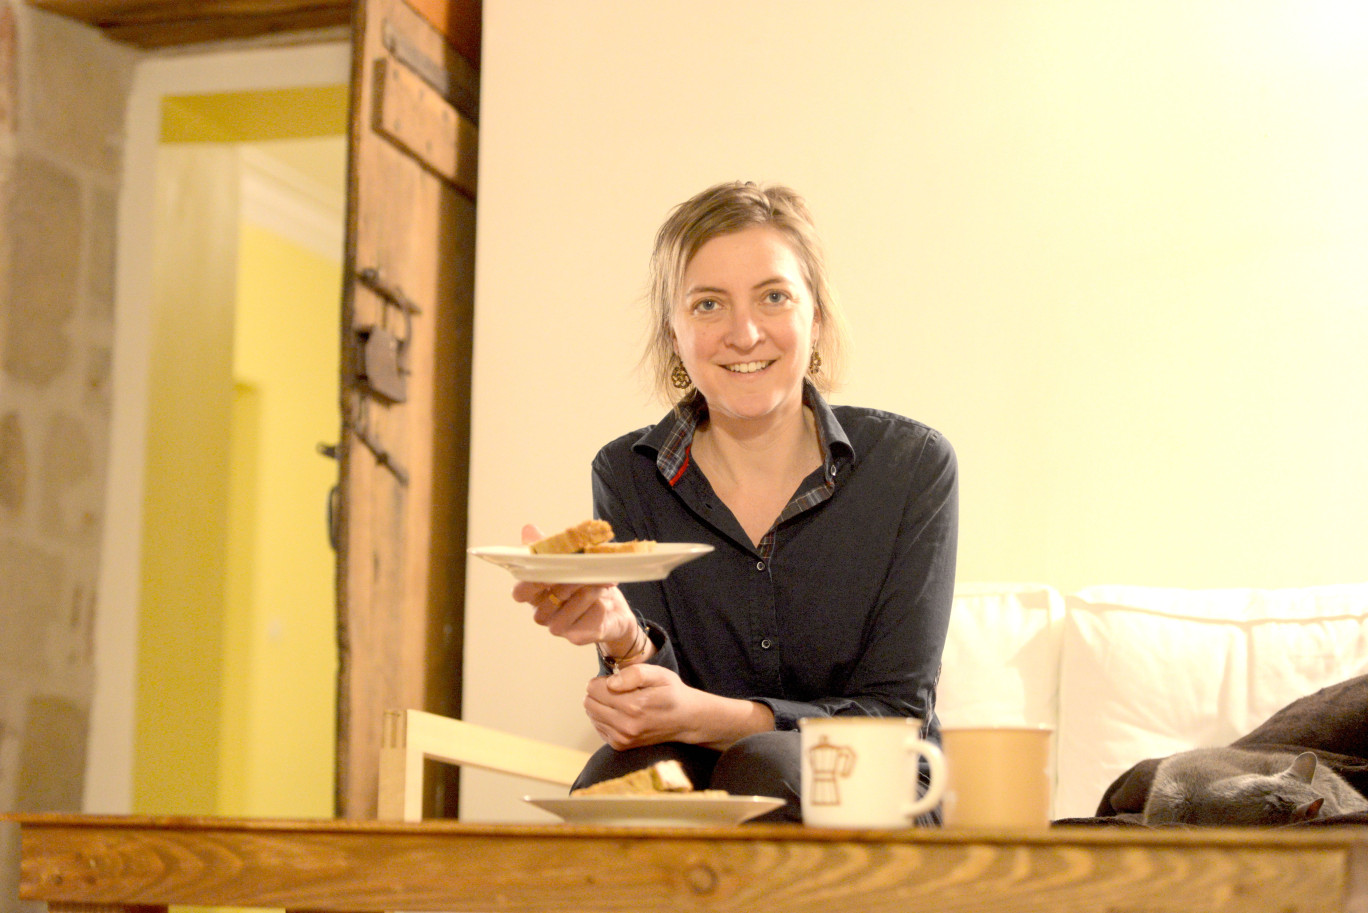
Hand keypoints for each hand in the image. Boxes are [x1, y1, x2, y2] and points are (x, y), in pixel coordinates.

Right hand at [510, 524, 640, 650]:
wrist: (615, 610)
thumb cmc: (588, 584)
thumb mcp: (572, 561)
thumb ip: (549, 548)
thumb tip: (528, 529)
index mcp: (535, 594)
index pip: (520, 592)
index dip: (529, 580)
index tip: (545, 565)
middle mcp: (542, 612)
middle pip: (543, 597)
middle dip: (563, 578)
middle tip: (581, 565)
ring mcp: (557, 626)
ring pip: (564, 605)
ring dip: (584, 587)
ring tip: (599, 576)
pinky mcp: (575, 636)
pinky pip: (581, 619)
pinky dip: (594, 602)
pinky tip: (603, 591)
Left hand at [583, 664, 702, 749]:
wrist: (686, 720)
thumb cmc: (671, 693)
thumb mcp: (659, 674)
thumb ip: (635, 674)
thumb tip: (610, 683)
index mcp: (634, 705)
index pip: (593, 689)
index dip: (602, 680)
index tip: (616, 681)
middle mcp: (626, 725)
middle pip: (589, 703)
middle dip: (599, 692)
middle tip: (618, 690)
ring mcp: (622, 738)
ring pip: (592, 715)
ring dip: (601, 706)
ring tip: (622, 702)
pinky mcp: (620, 745)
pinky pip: (598, 726)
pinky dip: (605, 718)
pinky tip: (621, 714)